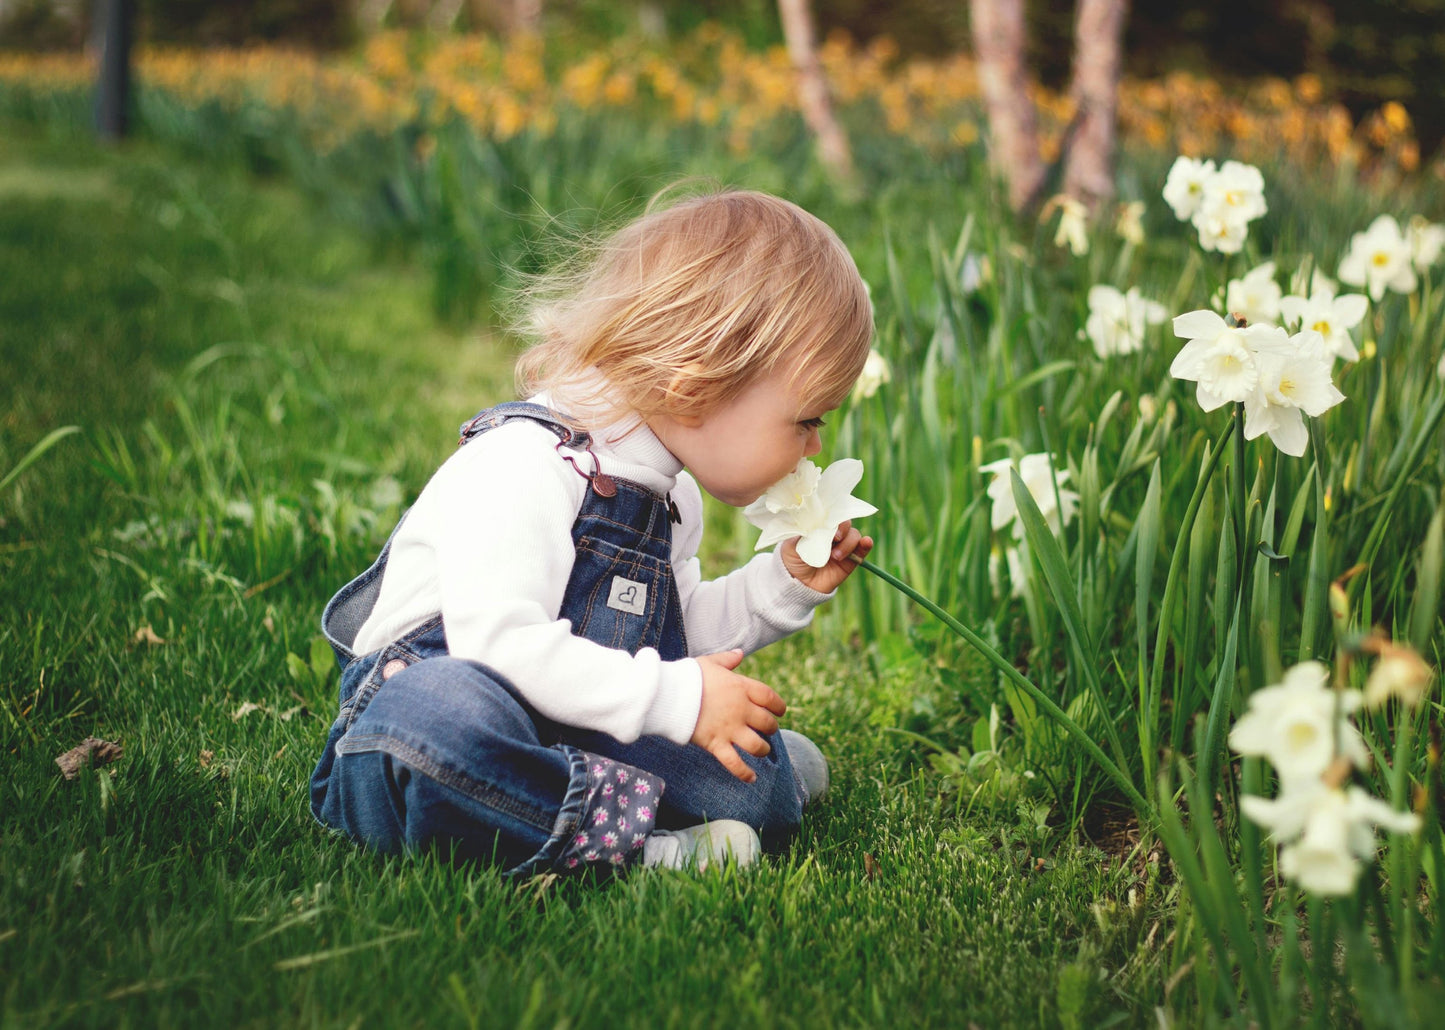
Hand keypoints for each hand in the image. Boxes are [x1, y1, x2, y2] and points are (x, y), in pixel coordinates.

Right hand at [691, 649, 786, 781]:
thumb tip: (740, 653)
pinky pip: (735, 763)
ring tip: (761, 750)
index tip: (779, 711)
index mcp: (741, 688)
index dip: (778, 706)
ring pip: (757, 745)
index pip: (770, 698)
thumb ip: (727, 660)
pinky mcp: (716, 744)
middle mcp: (741, 710)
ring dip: (762, 750)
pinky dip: (745, 773)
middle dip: (770, 728)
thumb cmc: (688, 676)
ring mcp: (730, 729)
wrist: (669, 694)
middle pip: (767, 723)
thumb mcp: (710, 663)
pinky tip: (752, 778)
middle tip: (767, 730)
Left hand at [780, 520, 873, 592]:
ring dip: (848, 543)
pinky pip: (863, 548)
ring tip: (836, 556)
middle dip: (843, 528)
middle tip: (836, 537)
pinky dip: (866, 544)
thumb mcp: (791, 545)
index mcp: (819, 526)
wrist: (799, 584)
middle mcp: (833, 533)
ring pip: (854, 535)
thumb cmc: (793, 560)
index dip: (833, 515)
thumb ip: (802, 532)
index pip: (831, 514)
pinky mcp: (852, 559)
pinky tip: (866, 542)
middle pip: (845, 522)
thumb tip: (812, 521)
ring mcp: (843, 545)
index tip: (828, 522)